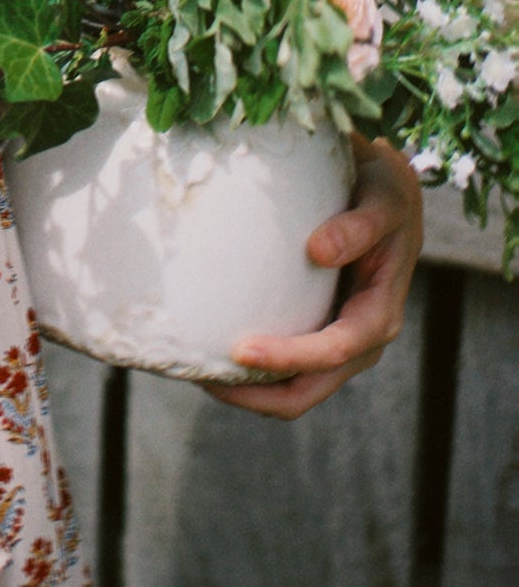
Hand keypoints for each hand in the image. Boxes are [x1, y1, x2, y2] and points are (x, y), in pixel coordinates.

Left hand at [204, 136, 422, 419]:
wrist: (388, 192)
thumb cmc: (385, 192)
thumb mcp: (386, 201)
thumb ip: (360, 226)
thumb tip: (318, 250)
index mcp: (379, 315)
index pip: (335, 352)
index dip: (290, 358)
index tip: (241, 350)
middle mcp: (359, 340)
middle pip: (307, 390)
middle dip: (257, 395)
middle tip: (205, 377)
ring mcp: (336, 340)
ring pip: (291, 389)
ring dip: (248, 390)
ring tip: (198, 371)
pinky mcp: (314, 328)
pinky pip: (282, 366)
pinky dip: (250, 370)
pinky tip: (211, 348)